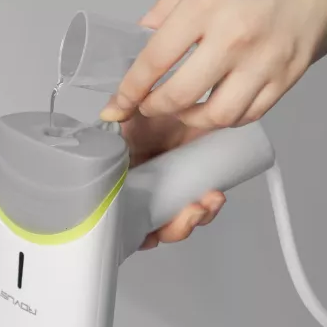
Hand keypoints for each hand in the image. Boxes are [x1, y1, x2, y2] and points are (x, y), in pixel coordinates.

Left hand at [100, 0, 326, 128]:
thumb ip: (168, 10)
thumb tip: (144, 36)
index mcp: (205, 9)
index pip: (153, 63)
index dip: (127, 92)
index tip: (114, 109)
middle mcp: (234, 39)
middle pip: (180, 97)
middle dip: (154, 108)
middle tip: (148, 105)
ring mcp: (264, 62)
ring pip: (217, 116)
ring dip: (191, 119)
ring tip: (183, 108)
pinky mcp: (286, 77)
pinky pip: (249, 115)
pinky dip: (226, 119)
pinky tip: (217, 106)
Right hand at [120, 110, 226, 249]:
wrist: (187, 91)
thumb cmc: (154, 104)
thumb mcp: (134, 110)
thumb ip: (120, 111)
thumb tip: (109, 114)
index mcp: (124, 181)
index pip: (125, 220)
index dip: (137, 233)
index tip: (151, 234)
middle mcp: (145, 190)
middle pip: (156, 227)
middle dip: (176, 227)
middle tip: (193, 211)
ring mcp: (171, 187)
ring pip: (180, 218)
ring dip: (197, 218)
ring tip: (211, 200)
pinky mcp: (195, 182)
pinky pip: (201, 205)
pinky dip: (209, 207)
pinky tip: (217, 196)